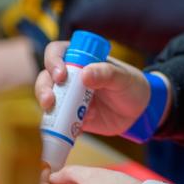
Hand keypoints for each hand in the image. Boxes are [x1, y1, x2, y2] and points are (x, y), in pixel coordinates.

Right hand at [34, 40, 149, 135]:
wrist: (139, 111)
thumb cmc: (132, 86)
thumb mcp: (122, 77)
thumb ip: (106, 73)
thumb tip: (85, 74)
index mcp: (80, 58)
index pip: (57, 52)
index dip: (53, 61)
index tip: (60, 75)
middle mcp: (70, 77)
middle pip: (46, 78)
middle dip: (43, 88)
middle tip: (50, 100)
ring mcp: (69, 97)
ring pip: (49, 100)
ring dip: (47, 108)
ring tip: (53, 115)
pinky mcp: (71, 117)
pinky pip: (59, 121)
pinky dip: (59, 126)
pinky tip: (70, 131)